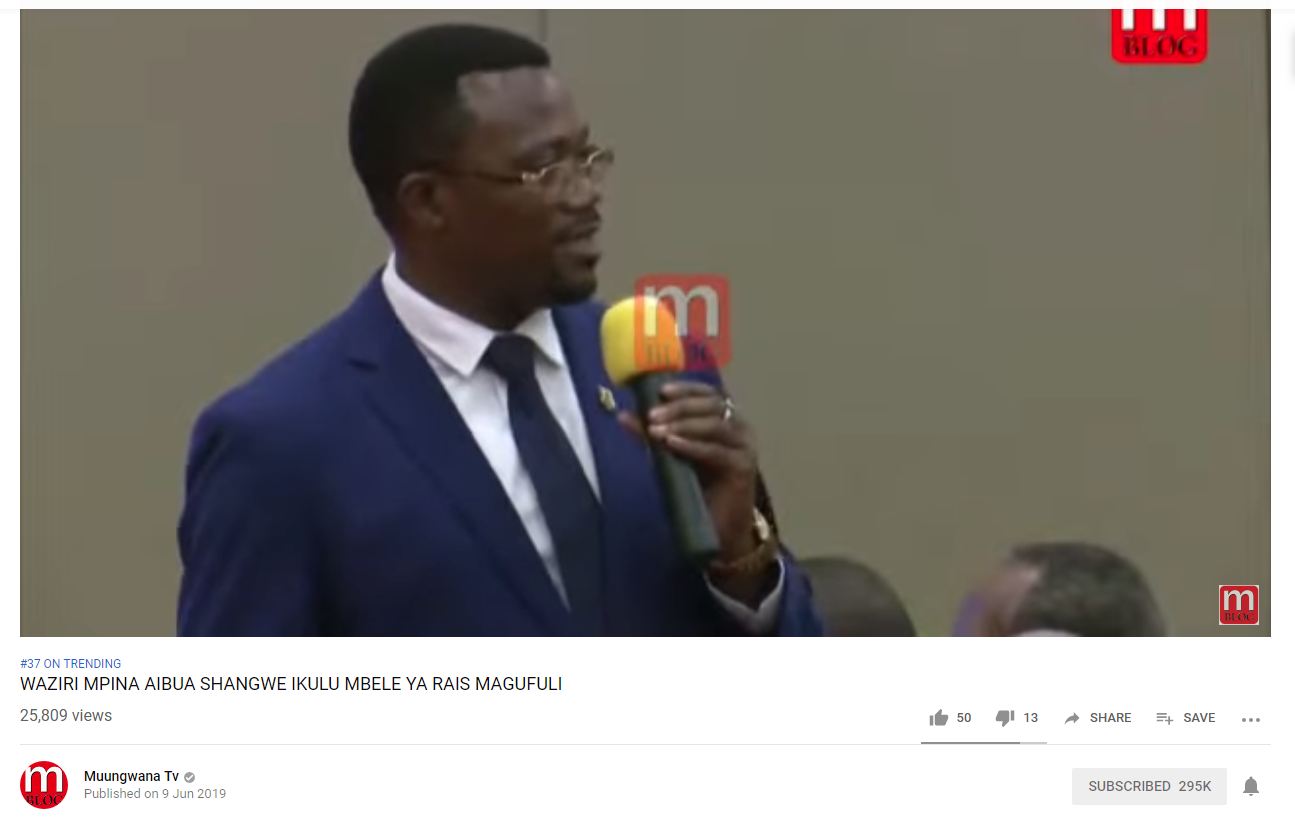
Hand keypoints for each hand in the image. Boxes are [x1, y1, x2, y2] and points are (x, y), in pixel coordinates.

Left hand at [618, 381, 773, 604]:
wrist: (720, 527)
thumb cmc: (699, 487)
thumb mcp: (672, 455)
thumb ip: (652, 434)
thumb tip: (623, 415)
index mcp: (724, 418)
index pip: (707, 394)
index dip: (685, 389)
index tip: (660, 390)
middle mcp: (739, 427)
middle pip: (711, 405)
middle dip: (679, 407)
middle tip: (651, 414)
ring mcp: (744, 446)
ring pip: (715, 425)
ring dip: (683, 424)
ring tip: (657, 430)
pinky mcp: (744, 467)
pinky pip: (717, 451)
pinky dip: (693, 445)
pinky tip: (673, 443)